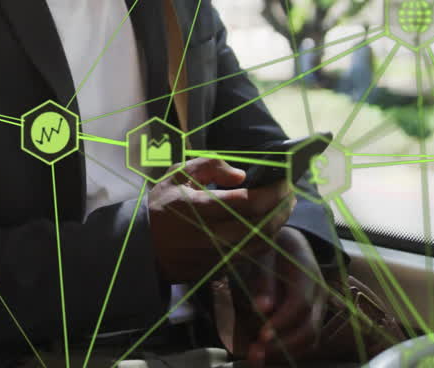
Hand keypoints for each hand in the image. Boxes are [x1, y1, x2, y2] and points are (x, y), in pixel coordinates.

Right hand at [148, 158, 295, 282]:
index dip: (272, 192)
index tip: (284, 180)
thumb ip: (209, 166)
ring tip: (285, 207)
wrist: (143, 247)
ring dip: (278, 224)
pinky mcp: (219, 268)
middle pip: (261, 225)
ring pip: (260, 243)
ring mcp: (216, 255)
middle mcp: (211, 234)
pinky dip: (265, 239)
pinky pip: (251, 254)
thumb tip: (242, 175)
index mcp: (199, 207)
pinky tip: (269, 225)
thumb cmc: (161, 206)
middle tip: (290, 193)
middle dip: (282, 207)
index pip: (248, 202)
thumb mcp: (177, 175)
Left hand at [233, 227, 326, 364]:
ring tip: (256, 358)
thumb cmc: (272, 246)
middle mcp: (319, 292)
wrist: (289, 242)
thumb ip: (263, 280)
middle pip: (310, 328)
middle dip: (283, 346)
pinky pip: (306, 340)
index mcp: (308, 272)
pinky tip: (266, 354)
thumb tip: (261, 308)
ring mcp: (319, 306)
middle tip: (255, 353)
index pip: (300, 304)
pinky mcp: (313, 316)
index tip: (261, 335)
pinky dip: (288, 351)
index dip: (282, 322)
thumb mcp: (263, 253)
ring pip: (311, 339)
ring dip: (285, 353)